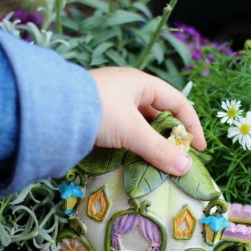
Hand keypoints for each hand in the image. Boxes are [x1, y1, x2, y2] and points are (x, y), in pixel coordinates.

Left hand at [89, 67, 205, 175]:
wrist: (52, 112)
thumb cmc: (98, 112)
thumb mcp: (132, 131)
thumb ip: (158, 149)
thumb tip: (185, 167)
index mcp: (141, 83)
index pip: (177, 102)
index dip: (191, 125)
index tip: (199, 149)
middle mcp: (127, 90)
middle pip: (158, 114)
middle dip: (170, 136)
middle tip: (178, 159)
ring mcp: (110, 104)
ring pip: (139, 125)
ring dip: (150, 143)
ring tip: (158, 164)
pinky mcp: (96, 119)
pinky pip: (122, 133)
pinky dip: (132, 146)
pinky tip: (134, 160)